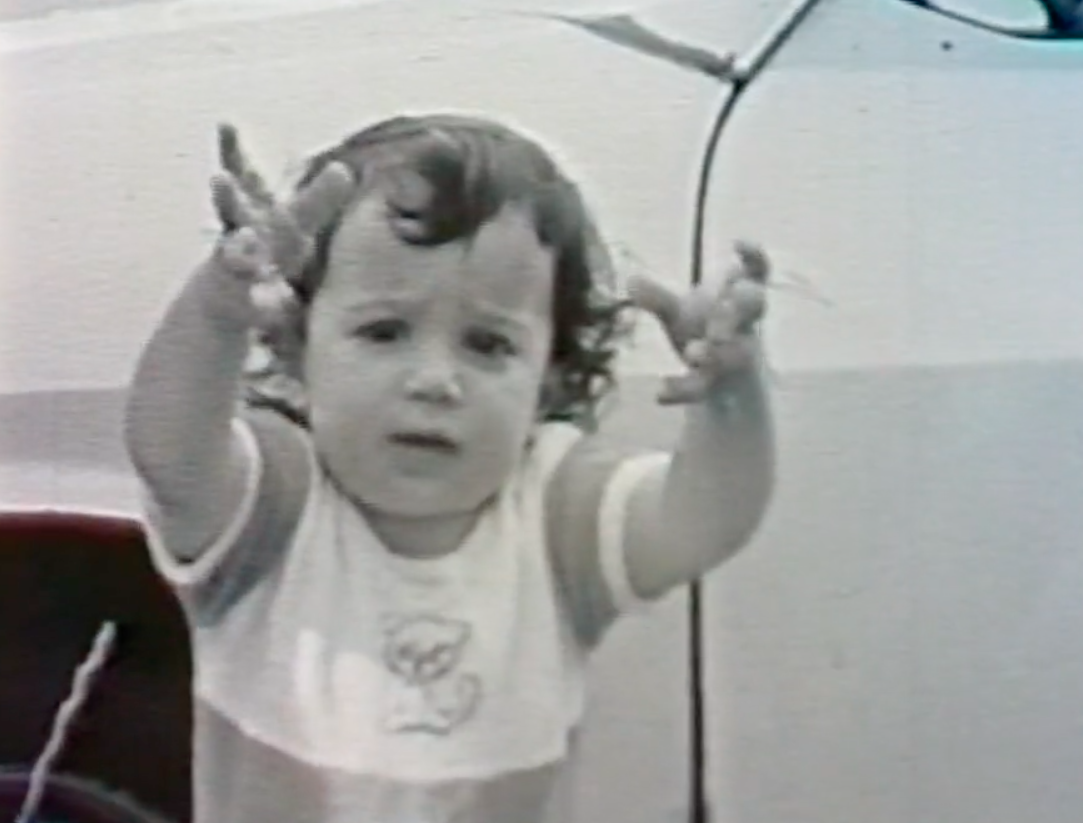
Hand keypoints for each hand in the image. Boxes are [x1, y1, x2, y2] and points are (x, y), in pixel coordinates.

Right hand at [209, 123, 355, 325]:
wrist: (230, 296)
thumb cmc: (270, 248)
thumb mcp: (293, 222)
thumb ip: (316, 198)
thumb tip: (345, 168)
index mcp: (249, 209)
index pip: (238, 174)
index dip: (232, 149)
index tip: (225, 123)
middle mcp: (236, 233)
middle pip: (228, 210)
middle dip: (226, 195)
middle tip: (220, 178)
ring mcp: (234, 267)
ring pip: (232, 258)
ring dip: (237, 252)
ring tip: (245, 243)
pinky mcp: (241, 301)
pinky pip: (255, 305)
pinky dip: (264, 306)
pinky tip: (275, 308)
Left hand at [629, 240, 768, 404]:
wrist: (716, 378)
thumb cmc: (702, 330)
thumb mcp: (678, 313)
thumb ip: (658, 299)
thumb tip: (629, 279)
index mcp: (737, 297)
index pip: (758, 272)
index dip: (754, 257)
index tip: (738, 243)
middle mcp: (745, 324)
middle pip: (752, 308)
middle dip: (734, 309)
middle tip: (716, 317)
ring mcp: (737, 355)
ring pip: (736, 353)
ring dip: (716, 352)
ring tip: (692, 354)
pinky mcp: (719, 385)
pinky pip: (704, 388)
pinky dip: (682, 390)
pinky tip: (660, 394)